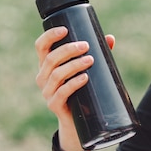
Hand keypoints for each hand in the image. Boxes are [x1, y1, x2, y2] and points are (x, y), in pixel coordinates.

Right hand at [34, 27, 115, 150]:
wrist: (79, 120)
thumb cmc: (82, 89)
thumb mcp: (87, 70)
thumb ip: (97, 53)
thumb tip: (109, 38)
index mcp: (47, 65)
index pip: (41, 46)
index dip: (49, 36)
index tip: (65, 30)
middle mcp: (43, 77)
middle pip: (50, 58)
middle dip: (68, 50)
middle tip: (86, 46)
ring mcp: (47, 92)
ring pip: (56, 74)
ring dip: (74, 65)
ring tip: (90, 60)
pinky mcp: (54, 105)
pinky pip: (62, 93)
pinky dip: (74, 83)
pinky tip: (85, 78)